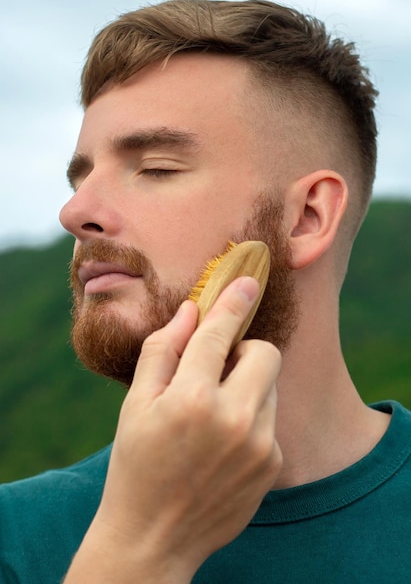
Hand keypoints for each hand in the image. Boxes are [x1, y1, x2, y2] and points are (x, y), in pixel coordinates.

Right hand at [65, 277, 281, 582]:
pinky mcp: (273, 464)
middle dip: (245, 350)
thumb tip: (190, 311)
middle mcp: (233, 419)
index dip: (231, 302)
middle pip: (265, 353)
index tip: (246, 281)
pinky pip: (270, 419)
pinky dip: (251, 418)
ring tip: (214, 413)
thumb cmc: (136, 464)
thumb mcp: (136, 404)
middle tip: (217, 368)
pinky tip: (224, 443)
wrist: (154, 537)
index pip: (219, 334)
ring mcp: (259, 444)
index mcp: (191, 399)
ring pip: (270, 385)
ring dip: (247, 385)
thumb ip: (162, 350)